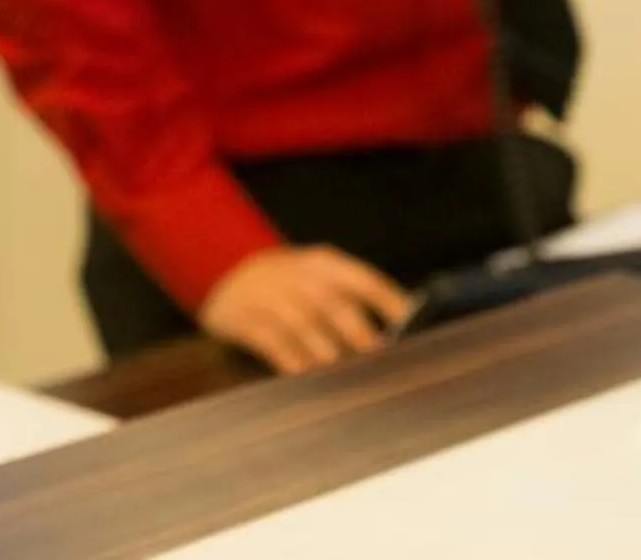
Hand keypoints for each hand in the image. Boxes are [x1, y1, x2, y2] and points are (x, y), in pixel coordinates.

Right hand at [197, 245, 412, 375]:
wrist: (227, 270)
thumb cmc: (291, 284)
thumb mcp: (319, 278)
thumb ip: (353, 301)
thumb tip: (399, 335)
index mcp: (324, 264)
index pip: (364, 280)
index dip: (391, 304)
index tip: (413, 329)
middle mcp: (297, 275)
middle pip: (334, 304)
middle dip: (359, 335)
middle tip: (378, 361)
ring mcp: (267, 294)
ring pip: (304, 325)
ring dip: (327, 353)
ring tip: (345, 377)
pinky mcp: (242, 316)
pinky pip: (271, 341)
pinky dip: (291, 360)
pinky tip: (305, 375)